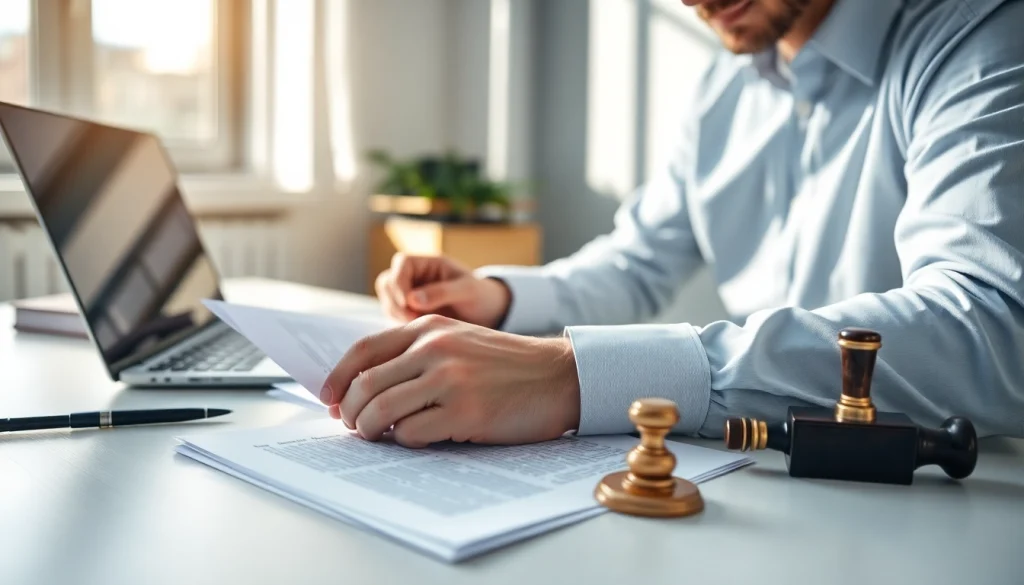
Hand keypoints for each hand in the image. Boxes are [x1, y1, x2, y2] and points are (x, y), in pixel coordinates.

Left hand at [320, 315, 581, 447]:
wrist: (557, 377)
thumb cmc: (506, 365)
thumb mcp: (460, 340)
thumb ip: (418, 352)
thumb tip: (367, 386)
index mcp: (429, 328)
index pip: (364, 350)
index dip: (337, 378)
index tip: (327, 400)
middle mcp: (435, 348)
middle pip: (365, 384)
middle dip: (350, 411)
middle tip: (353, 426)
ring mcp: (450, 379)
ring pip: (380, 409)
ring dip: (369, 430)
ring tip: (375, 436)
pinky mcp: (465, 412)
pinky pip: (412, 433)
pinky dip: (403, 441)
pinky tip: (414, 439)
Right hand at [374, 253, 510, 327]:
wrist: (487, 315)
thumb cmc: (480, 296)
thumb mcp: (467, 290)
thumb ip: (441, 292)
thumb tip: (412, 300)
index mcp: (429, 263)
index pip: (402, 262)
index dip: (399, 281)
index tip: (409, 302)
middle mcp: (415, 277)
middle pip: (387, 282)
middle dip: (395, 301)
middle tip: (412, 319)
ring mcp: (409, 295)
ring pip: (387, 301)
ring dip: (396, 315)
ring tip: (418, 326)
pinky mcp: (408, 313)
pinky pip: (394, 317)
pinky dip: (400, 325)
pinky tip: (418, 332)